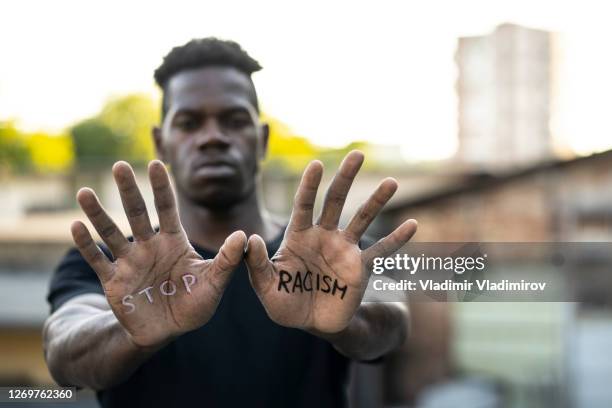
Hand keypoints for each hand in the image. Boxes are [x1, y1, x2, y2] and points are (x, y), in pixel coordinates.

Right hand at [71, 160, 245, 347]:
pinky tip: (75, 226)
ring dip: (98, 213)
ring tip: (84, 191)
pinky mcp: (113, 281)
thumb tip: (244, 235)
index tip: (156, 163)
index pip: (167, 208)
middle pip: (137, 213)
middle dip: (129, 190)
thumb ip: (227, 260)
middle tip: (119, 165)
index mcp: (174, 242)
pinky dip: (86, 244)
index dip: (162, 187)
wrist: (167, 331)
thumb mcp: (214, 283)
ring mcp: (129, 262)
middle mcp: (149, 246)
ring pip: (111, 233)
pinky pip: (98, 260)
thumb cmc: (193, 305)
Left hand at [245, 151, 416, 333]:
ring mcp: (344, 250)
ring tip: (391, 182)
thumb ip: (257, 265)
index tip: (316, 164)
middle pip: (336, 201)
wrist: (312, 323)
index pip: (304, 205)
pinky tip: (412, 225)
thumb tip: (253, 239)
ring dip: (377, 201)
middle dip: (345, 178)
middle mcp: (324, 236)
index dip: (309, 186)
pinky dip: (397, 240)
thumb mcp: (265, 287)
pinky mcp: (360, 267)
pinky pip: (381, 251)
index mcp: (299, 236)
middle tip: (357, 154)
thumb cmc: (285, 304)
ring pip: (362, 219)